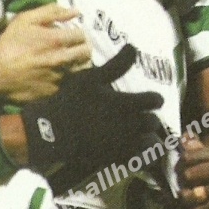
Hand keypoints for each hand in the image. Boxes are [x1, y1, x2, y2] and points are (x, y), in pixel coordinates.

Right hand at [0, 5, 91, 102]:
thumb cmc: (9, 43)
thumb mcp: (26, 19)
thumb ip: (52, 12)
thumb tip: (75, 11)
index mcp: (56, 40)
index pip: (82, 35)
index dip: (79, 33)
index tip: (73, 34)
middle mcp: (62, 60)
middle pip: (86, 53)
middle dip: (83, 47)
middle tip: (74, 46)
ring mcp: (59, 78)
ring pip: (80, 69)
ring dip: (77, 63)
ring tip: (67, 60)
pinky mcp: (53, 92)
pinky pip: (68, 83)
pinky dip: (66, 77)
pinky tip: (55, 73)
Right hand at [21, 44, 162, 192]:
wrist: (54, 131)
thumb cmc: (73, 101)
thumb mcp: (93, 78)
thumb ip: (117, 64)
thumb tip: (134, 47)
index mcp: (128, 104)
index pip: (155, 101)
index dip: (154, 98)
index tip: (150, 98)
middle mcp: (131, 126)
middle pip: (153, 123)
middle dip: (150, 118)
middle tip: (141, 114)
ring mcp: (124, 145)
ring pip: (150, 145)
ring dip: (148, 138)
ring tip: (141, 134)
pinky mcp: (115, 160)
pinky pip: (137, 161)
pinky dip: (139, 155)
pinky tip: (131, 149)